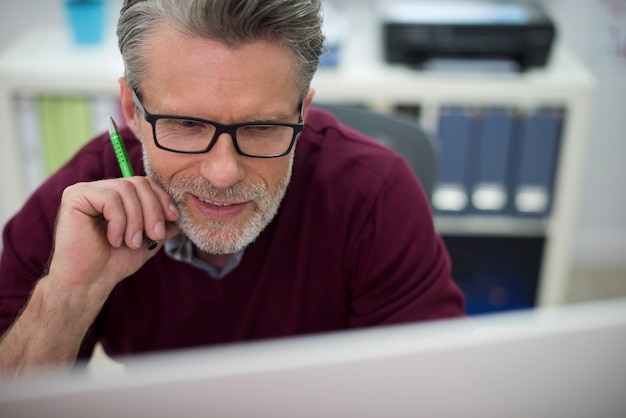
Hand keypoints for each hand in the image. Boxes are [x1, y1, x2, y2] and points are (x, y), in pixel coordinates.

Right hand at [47, 176, 179, 294]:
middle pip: (138, 182)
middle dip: (153, 210)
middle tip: (155, 236)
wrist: (89, 283)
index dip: (162, 198)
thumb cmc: (114, 262)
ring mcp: (85, 190)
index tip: (173, 218)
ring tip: (132, 243)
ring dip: (136, 220)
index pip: (145, 182)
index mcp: (116, 195)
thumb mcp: (148, 239)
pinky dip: (119, 222)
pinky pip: (110, 199)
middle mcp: (100, 188)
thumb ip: (163, 223)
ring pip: (126, 189)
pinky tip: (114, 240)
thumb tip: (181, 212)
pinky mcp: (74, 196)